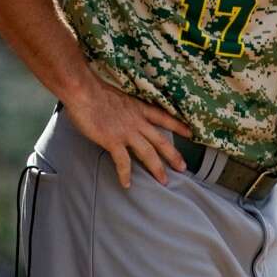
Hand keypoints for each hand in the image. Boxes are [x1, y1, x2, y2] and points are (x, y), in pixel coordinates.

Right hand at [64, 79, 190, 187]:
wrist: (85, 91)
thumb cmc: (97, 91)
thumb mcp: (121, 97)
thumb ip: (127, 109)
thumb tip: (125, 115)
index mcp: (140, 109)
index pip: (164, 118)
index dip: (178, 126)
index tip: (190, 133)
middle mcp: (138, 121)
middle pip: (161, 140)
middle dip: (173, 155)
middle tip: (183, 168)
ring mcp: (126, 132)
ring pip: (148, 153)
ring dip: (157, 168)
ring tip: (163, 180)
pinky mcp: (113, 140)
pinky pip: (122, 161)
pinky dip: (125, 174)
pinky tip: (126, 184)